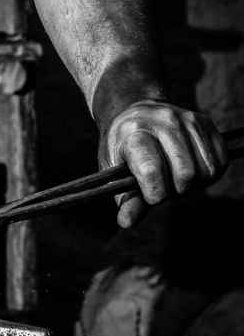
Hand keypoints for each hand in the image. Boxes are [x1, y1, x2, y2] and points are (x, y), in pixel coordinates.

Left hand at [99, 99, 227, 227]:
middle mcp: (163, 121)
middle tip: (163, 186)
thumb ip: (125, 198)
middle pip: (186, 174)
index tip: (150, 196)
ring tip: (175, 179)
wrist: (135, 112)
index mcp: (134, 132)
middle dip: (175, 191)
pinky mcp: (206, 123)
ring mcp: (188, 120)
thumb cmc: (122, 147)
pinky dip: (208, 175)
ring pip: (206, 170)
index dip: (154, 193)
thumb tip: (127, 223)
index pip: (152, 170)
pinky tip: (190, 172)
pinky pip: (220, 161)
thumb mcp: (114, 170)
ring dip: (193, 185)